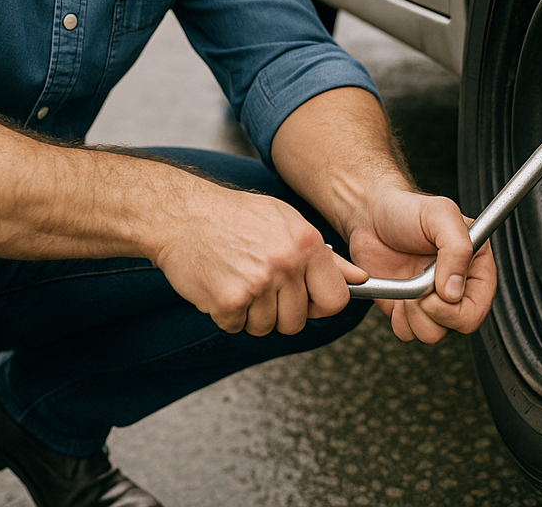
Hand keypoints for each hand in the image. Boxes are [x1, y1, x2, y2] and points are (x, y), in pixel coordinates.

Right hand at [153, 184, 367, 336]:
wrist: (183, 214)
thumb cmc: (233, 215)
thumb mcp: (286, 220)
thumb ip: (325, 255)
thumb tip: (358, 278)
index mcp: (306, 243)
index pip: (336, 299)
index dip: (320, 305)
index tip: (308, 300)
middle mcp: (286, 264)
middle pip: (297, 321)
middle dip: (279, 311)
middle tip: (259, 283)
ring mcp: (258, 284)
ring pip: (266, 327)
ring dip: (251, 313)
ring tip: (238, 278)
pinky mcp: (229, 301)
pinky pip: (237, 327)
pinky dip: (227, 314)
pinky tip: (221, 284)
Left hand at [347, 187, 496, 342]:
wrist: (371, 215)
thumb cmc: (407, 209)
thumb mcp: (441, 214)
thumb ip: (457, 248)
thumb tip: (454, 291)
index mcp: (475, 267)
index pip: (478, 309)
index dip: (457, 309)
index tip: (438, 291)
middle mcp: (457, 287)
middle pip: (457, 325)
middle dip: (432, 309)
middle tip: (420, 283)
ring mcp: (432, 300)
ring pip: (432, 334)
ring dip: (414, 313)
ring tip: (407, 283)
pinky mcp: (407, 309)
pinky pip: (407, 333)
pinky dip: (398, 317)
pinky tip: (397, 291)